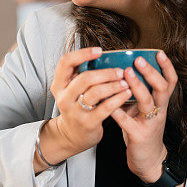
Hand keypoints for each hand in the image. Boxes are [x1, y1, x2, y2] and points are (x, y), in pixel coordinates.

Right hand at [36, 47, 131, 169]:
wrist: (72, 136)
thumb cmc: (76, 107)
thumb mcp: (71, 90)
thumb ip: (79, 74)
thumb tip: (100, 54)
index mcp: (59, 85)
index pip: (66, 62)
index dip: (83, 53)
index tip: (99, 51)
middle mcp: (64, 97)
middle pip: (85, 78)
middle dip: (106, 73)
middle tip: (120, 71)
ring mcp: (75, 111)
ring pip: (96, 92)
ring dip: (114, 85)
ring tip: (125, 82)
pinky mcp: (87, 123)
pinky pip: (106, 107)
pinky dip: (118, 98)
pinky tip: (127, 93)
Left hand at [110, 51, 178, 182]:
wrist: (148, 161)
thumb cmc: (143, 131)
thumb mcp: (143, 110)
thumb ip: (136, 94)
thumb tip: (121, 72)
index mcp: (160, 103)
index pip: (170, 81)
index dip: (167, 67)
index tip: (159, 52)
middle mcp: (159, 111)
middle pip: (162, 88)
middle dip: (151, 72)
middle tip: (138, 60)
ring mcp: (150, 123)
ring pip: (148, 102)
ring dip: (138, 87)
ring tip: (126, 74)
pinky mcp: (139, 135)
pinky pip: (128, 121)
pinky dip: (118, 111)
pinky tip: (109, 104)